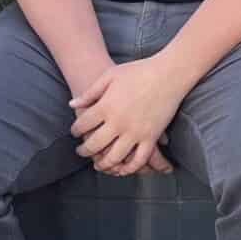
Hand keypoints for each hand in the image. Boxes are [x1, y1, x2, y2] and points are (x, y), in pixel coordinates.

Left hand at [69, 55, 185, 176]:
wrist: (169, 73)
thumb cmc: (138, 71)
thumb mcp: (110, 76)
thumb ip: (90, 93)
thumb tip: (72, 105)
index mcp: (106, 106)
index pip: (82, 125)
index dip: (75, 130)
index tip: (75, 133)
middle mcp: (118, 122)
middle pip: (94, 145)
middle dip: (84, 151)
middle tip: (80, 151)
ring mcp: (135, 132)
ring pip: (114, 158)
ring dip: (103, 164)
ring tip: (98, 164)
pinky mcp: (151, 137)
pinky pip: (138, 160)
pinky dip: (129, 168)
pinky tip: (122, 169)